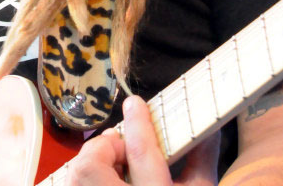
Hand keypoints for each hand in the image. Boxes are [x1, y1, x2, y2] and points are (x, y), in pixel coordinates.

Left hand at [67, 96, 218, 185]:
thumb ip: (201, 163)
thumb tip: (207, 128)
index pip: (142, 155)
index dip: (137, 125)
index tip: (135, 105)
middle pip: (88, 168)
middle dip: (102, 150)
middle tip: (122, 152)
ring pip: (75, 179)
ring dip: (92, 166)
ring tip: (116, 171)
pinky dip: (86, 182)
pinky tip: (106, 184)